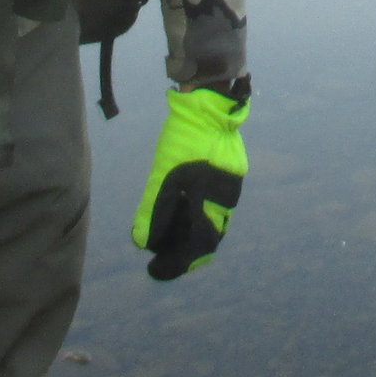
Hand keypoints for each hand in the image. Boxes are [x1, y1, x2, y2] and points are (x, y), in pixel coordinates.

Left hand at [132, 85, 248, 279]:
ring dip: (187, 235)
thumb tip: (144, 244)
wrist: (209, 105)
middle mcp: (226, 199)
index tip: (154, 271)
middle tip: (157, 257)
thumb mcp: (163, 175)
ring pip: (211, 224)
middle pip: (205, 240)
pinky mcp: (230, 177)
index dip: (175, 264)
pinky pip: (214, 208)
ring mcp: (231, 188)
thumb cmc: (183, 139)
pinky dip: (195, 217)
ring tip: (164, 236)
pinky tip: (179, 212)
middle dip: (180, 253)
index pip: (196, 248)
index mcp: (211, 200)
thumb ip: (154, 210)